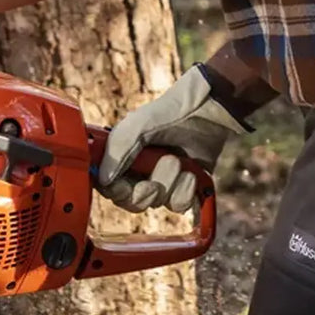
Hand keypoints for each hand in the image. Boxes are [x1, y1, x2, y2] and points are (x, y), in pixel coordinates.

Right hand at [97, 65, 248, 213]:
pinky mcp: (185, 187)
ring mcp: (163, 182)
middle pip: (132, 202)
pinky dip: (186, 191)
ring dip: (169, 184)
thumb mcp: (134, 128)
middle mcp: (140, 173)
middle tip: (152, 182)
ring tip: (178, 162)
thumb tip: (103, 180)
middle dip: (144, 193)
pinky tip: (191, 174)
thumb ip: (115, 153)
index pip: (110, 188)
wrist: (210, 108)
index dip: (116, 192)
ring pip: (158, 203)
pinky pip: (180, 205)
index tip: (123, 186)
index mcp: (122, 160)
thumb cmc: (169, 113)